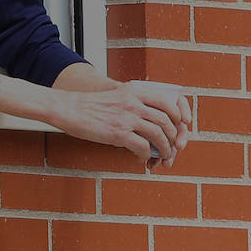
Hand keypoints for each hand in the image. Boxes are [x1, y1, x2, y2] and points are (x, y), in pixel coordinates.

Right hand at [52, 79, 192, 168]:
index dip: (180, 115)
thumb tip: (152, 122)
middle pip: (167, 120)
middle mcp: (133, 102)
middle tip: (173, 147)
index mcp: (133, 91)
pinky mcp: (118, 133)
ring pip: (159, 135)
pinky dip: (147, 156)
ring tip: (163, 157)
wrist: (68, 109)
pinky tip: (142, 158)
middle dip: (174, 137)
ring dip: (165, 149)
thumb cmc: (90, 105)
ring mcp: (126, 118)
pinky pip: (143, 147)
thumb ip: (134, 103)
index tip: (181, 126)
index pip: (168, 101)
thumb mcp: (116, 96)